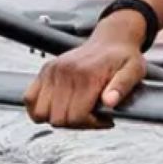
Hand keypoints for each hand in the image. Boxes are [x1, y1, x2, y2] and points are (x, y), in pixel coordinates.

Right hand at [21, 13, 150, 127]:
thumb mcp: (133, 70)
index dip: (91, 124)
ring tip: (75, 111)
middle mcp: (65, 72)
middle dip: (76, 123)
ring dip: (57, 118)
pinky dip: (38, 108)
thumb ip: (121, 87)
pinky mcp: (45, 70)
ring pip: (40, 113)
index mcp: (87, 75)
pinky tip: (56, 107)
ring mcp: (52, 71)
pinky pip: (28, 98)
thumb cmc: (123, 57)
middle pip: (57, 119)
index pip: (76, 117)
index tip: (104, 118)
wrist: (112, 39)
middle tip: (92, 115)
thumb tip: (109, 103)